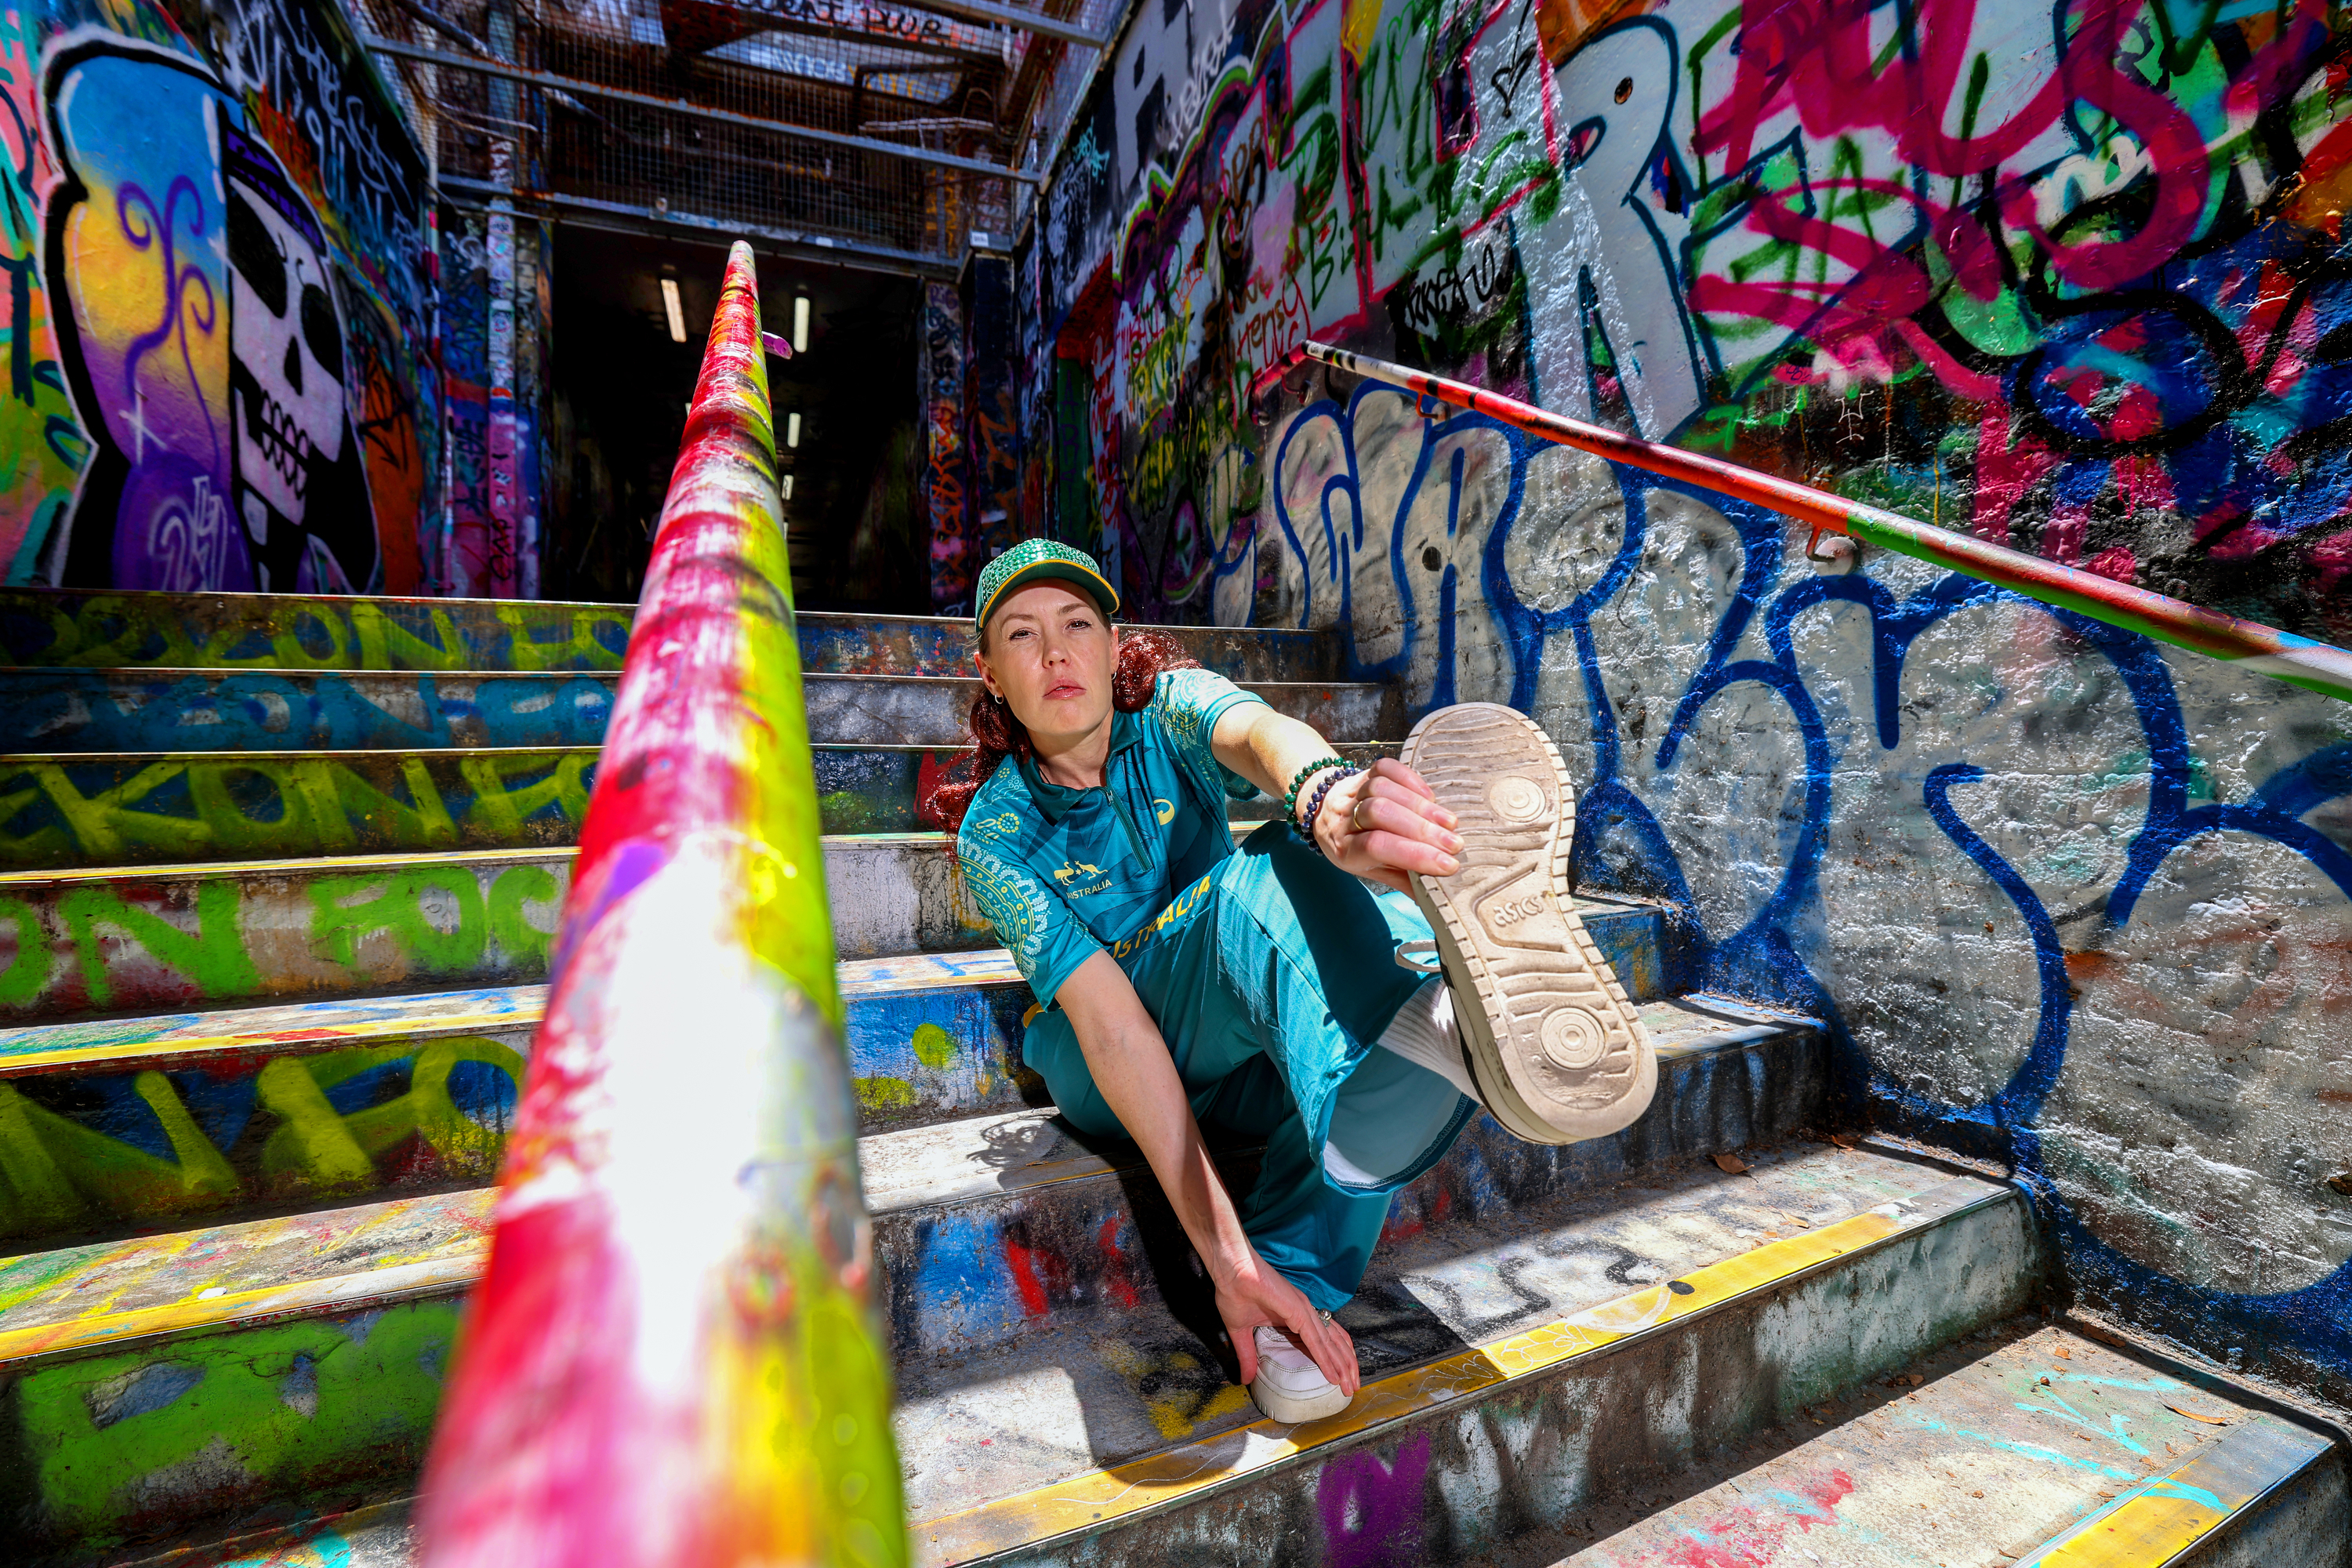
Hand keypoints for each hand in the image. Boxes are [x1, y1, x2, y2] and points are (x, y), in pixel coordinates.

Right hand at [1214, 1246, 1359, 1397]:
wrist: (1229, 1270)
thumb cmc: (1234, 1292)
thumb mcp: (1241, 1333)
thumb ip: (1248, 1356)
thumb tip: (1246, 1379)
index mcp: (1295, 1316)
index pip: (1323, 1341)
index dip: (1334, 1361)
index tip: (1341, 1380)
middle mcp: (1305, 1313)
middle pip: (1335, 1343)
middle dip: (1346, 1367)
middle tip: (1352, 1389)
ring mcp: (1304, 1310)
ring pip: (1331, 1343)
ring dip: (1342, 1366)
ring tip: (1350, 1385)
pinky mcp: (1298, 1310)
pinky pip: (1316, 1339)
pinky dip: (1327, 1358)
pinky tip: (1334, 1374)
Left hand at [1310, 757, 1460, 891]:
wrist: (1327, 812)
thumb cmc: (1357, 847)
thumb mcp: (1373, 870)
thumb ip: (1403, 881)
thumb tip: (1438, 902)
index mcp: (1344, 849)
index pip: (1377, 847)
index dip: (1415, 855)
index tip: (1449, 865)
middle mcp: (1344, 818)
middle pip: (1380, 814)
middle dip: (1422, 830)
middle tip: (1455, 844)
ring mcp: (1352, 792)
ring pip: (1383, 790)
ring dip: (1420, 806)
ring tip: (1449, 823)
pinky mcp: (1364, 772)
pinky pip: (1385, 769)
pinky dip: (1410, 779)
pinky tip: (1430, 796)